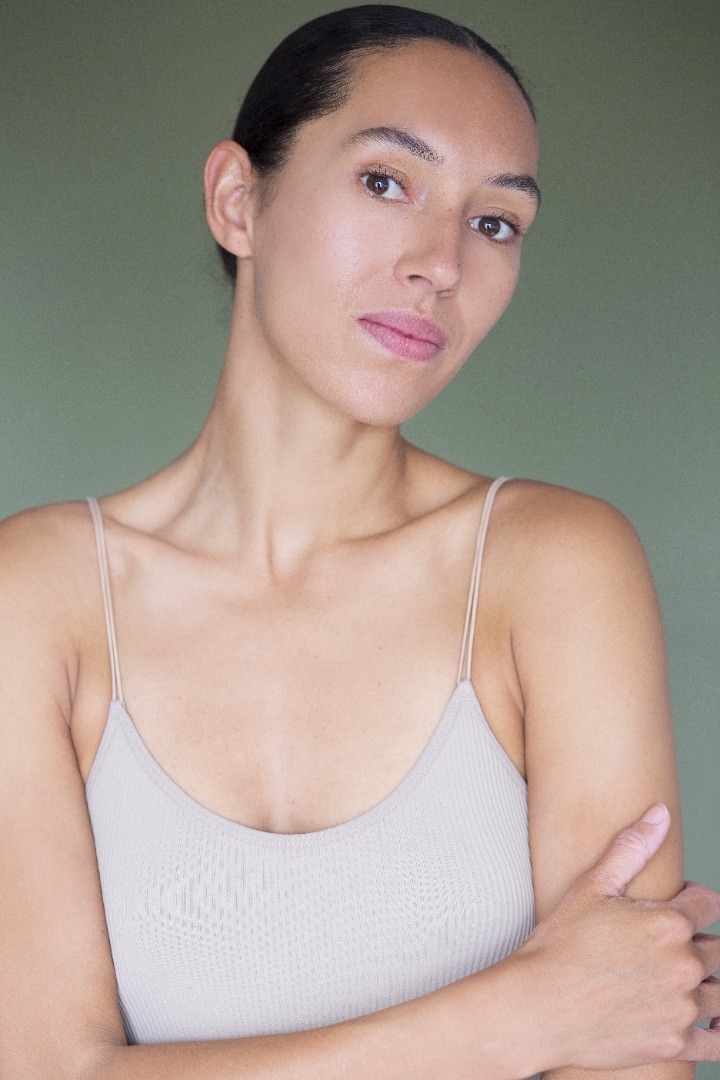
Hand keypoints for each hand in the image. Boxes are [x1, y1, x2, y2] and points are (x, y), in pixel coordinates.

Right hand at [519, 804, 719, 1070]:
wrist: (537, 1006)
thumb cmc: (559, 945)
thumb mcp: (591, 887)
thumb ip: (631, 848)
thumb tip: (660, 814)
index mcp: (669, 923)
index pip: (709, 904)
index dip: (693, 901)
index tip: (678, 907)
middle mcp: (684, 964)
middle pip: (719, 950)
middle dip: (701, 944)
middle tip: (671, 948)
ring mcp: (681, 1006)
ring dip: (708, 985)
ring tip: (687, 983)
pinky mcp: (674, 1041)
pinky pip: (718, 1043)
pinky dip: (718, 1033)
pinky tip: (712, 1025)